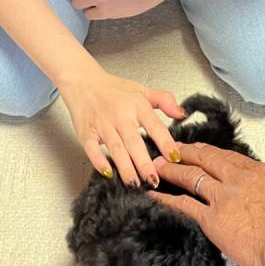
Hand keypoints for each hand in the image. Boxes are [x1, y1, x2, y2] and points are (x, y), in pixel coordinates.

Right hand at [59, 66, 184, 186]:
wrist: (82, 81)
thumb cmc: (113, 88)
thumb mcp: (142, 90)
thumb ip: (164, 100)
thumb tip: (182, 114)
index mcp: (137, 106)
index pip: (155, 126)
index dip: (165, 143)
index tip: (174, 158)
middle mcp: (120, 116)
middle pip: (134, 142)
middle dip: (144, 163)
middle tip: (153, 180)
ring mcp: (102, 124)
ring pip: (116, 149)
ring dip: (125, 167)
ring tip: (135, 184)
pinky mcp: (86, 132)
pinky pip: (92, 148)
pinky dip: (98, 161)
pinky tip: (108, 173)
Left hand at [149, 144, 264, 265]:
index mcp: (261, 172)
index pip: (230, 157)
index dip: (212, 153)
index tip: (202, 152)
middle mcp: (239, 179)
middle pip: (206, 158)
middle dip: (186, 152)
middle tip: (171, 148)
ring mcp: (224, 197)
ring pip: (190, 176)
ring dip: (170, 169)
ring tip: (156, 165)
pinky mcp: (213, 219)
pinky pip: (183, 205)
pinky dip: (166, 198)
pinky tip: (154, 195)